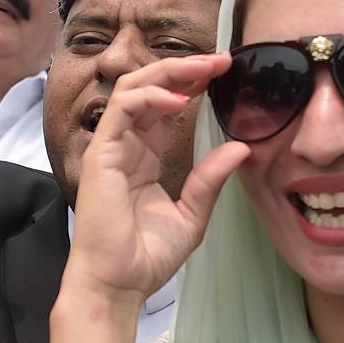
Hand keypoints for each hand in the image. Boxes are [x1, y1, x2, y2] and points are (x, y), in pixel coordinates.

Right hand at [60, 55, 248, 306]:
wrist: (119, 282)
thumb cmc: (147, 255)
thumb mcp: (192, 213)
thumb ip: (211, 179)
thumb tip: (242, 147)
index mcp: (144, 156)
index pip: (164, 105)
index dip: (191, 83)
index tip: (224, 72)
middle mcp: (125, 145)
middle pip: (147, 87)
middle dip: (182, 67)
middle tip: (219, 60)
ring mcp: (110, 147)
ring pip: (131, 89)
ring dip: (167, 72)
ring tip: (203, 68)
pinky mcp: (101, 154)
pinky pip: (121, 110)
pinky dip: (149, 97)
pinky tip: (179, 99)